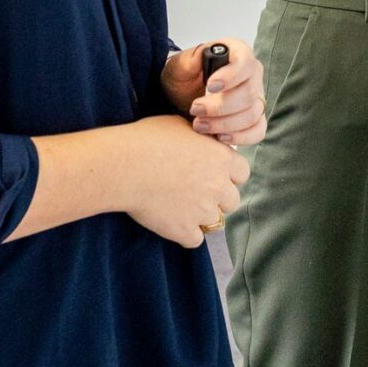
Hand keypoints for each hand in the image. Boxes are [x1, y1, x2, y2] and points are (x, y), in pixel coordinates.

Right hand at [119, 115, 250, 247]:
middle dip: (219, 198)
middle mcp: (219, 186)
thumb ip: (201, 139)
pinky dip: (186, 234)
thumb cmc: (149, 139)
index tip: (214, 173)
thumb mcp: (183, 126)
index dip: (229, 174)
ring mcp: (203, 210)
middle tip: (198, 192)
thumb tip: (203, 141)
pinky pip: (195, 240)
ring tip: (182, 207)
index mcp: (222, 158)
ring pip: (215, 221)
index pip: (242, 173)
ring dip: (203, 216)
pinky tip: (174, 223)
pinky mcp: (183, 230)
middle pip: (233, 200)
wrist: (125, 165)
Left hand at [161, 38, 267, 146]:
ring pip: (252, 114)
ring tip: (200, 125)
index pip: (245, 62)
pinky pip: (257, 131)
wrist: (183, 96)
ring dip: (224, 124)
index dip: (231, 76)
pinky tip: (219, 136)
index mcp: (238, 53)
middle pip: (248, 93)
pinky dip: (239, 137)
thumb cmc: (184, 77)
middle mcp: (252, 74)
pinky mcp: (255, 118)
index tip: (210, 87)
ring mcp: (256, 97)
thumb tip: (202, 56)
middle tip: (195, 110)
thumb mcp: (179, 66)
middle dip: (220, 107)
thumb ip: (188, 61)